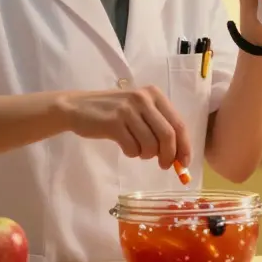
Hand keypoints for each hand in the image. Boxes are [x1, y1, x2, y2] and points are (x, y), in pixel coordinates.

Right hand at [62, 87, 191, 168]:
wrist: (77, 107)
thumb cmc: (113, 112)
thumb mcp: (139, 110)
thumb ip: (159, 127)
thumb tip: (177, 155)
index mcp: (155, 95)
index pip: (178, 124)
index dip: (184, 146)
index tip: (184, 163)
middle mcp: (144, 99)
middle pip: (168, 135)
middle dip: (169, 155)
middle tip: (164, 166)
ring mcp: (128, 110)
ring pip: (150, 144)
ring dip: (147, 155)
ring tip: (139, 152)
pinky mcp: (113, 122)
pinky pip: (132, 147)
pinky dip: (132, 153)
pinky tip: (126, 147)